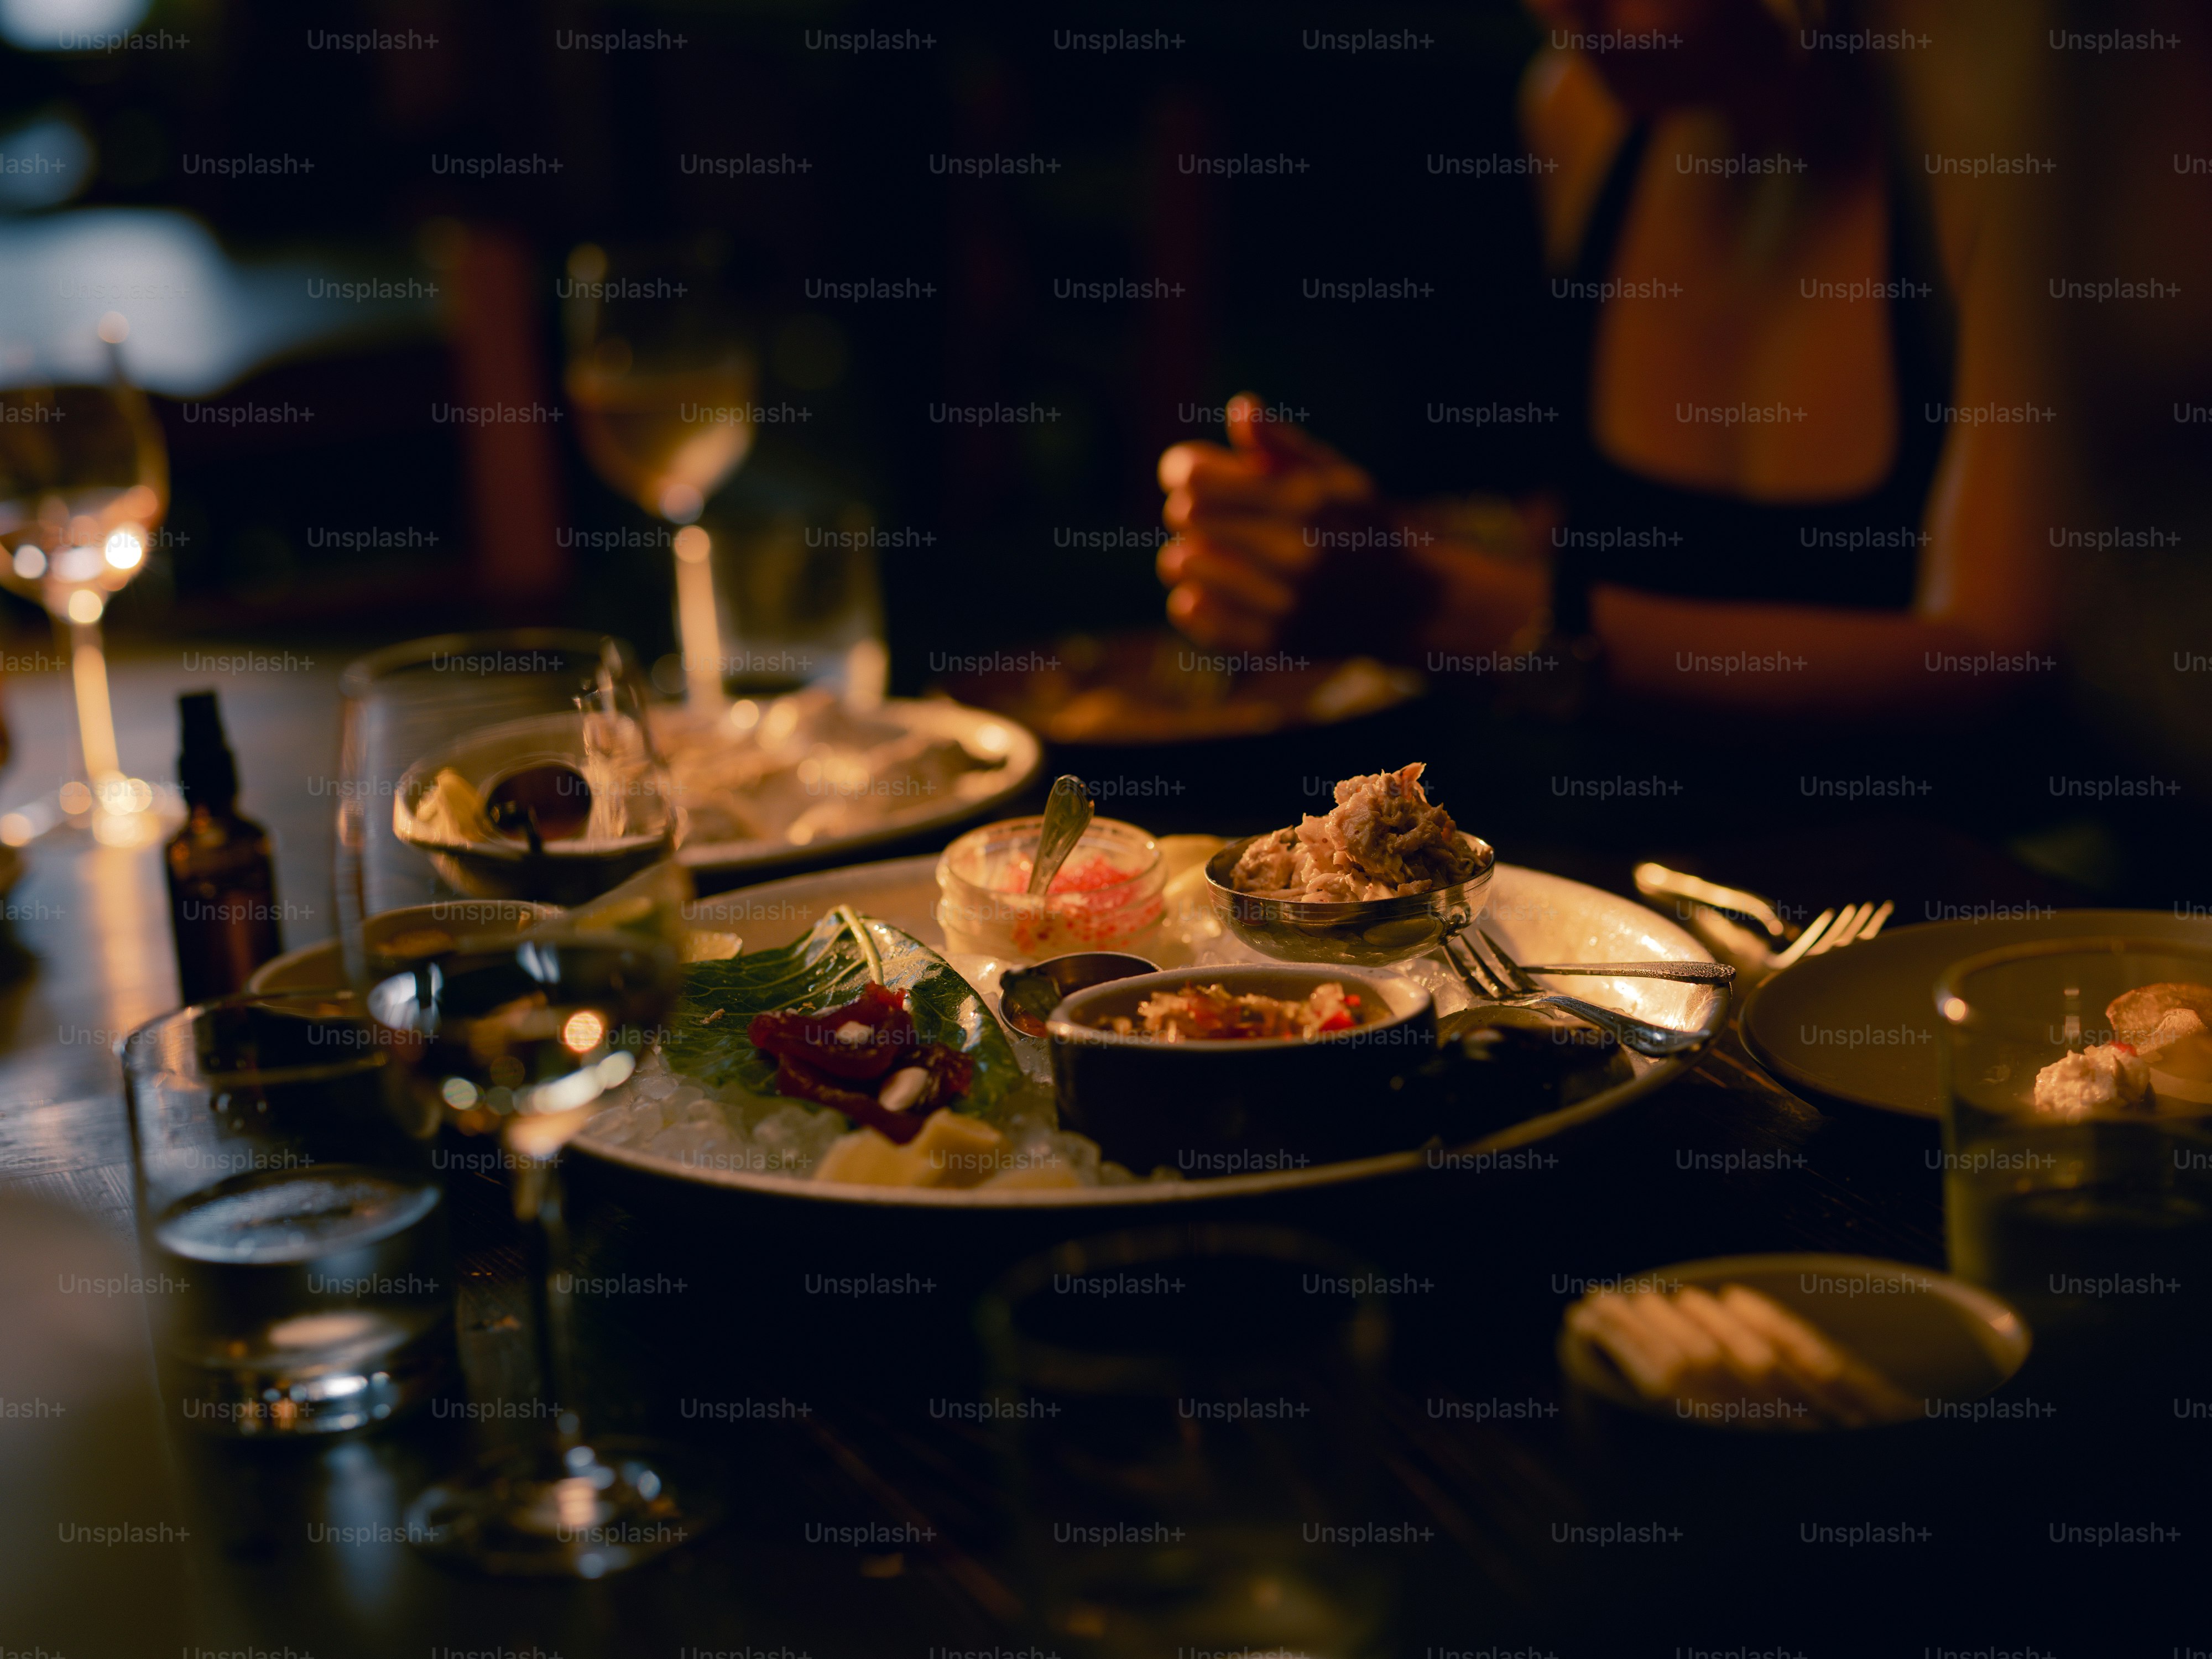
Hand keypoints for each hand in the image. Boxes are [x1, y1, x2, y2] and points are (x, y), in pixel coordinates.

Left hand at [1156, 393, 1381, 651]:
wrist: (1403, 606)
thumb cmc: (1357, 526)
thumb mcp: (1336, 477)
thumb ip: (1284, 444)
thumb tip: (1242, 409)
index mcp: (1306, 502)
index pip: (1198, 478)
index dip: (1182, 470)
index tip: (1189, 475)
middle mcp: (1295, 554)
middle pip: (1186, 516)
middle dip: (1187, 510)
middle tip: (1199, 515)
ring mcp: (1282, 603)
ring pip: (1181, 566)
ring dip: (1182, 555)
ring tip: (1202, 553)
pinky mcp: (1269, 643)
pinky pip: (1190, 613)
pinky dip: (1190, 598)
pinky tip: (1206, 590)